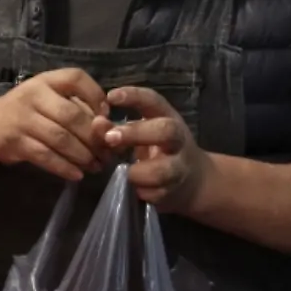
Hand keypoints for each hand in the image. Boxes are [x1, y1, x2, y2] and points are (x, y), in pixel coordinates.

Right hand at [0, 69, 107, 181]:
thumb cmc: (26, 112)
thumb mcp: (47, 100)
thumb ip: (75, 107)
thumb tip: (107, 126)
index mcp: (45, 81)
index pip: (75, 78)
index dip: (96, 95)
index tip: (106, 116)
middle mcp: (33, 96)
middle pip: (72, 115)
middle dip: (94, 137)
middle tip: (106, 153)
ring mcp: (22, 119)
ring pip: (60, 138)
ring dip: (82, 155)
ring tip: (95, 166)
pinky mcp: (15, 142)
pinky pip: (45, 156)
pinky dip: (64, 167)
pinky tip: (77, 175)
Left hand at [93, 86, 211, 211]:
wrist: (194, 181)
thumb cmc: (159, 149)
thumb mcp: (141, 133)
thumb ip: (116, 128)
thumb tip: (96, 125)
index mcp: (167, 118)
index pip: (153, 101)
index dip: (133, 96)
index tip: (111, 97)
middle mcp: (177, 140)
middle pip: (166, 131)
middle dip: (137, 133)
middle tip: (110, 138)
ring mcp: (179, 167)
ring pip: (163, 169)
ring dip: (138, 172)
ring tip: (126, 172)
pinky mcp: (174, 191)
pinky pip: (156, 193)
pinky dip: (142, 192)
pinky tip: (135, 189)